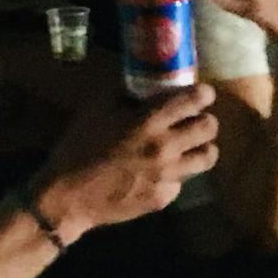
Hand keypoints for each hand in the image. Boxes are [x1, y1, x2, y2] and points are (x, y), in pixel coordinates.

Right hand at [37, 84, 218, 235]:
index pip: (195, 99)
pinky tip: (157, 174)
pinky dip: (174, 175)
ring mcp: (167, 176)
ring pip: (207, 157)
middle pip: (210, 128)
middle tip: (193, 121)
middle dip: (205, 120)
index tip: (200, 95)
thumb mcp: (96, 110)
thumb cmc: (78, 148)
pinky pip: (181, 182)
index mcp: (149, 121)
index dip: (203, 94)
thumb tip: (141, 79)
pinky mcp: (163, 198)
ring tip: (187, 148)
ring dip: (199, 148)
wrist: (68, 197)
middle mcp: (165, 147)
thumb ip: (123, 91)